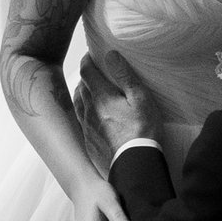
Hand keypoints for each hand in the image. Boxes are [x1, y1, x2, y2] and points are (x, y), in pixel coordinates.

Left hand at [75, 50, 160, 167]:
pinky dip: (84, 110)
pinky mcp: (89, 140)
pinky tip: (91, 113)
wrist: (134, 165)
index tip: (92, 55)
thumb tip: (111, 55)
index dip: (88, 60)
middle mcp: (89, 109)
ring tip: (92, 90)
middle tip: (96, 71)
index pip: (86, 71)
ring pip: (79, 102)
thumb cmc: (142, 130)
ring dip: (83, 92)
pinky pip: (81, 119)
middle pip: (81, 85)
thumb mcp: (140, 99)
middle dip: (87, 76)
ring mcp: (87, 126)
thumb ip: (124, 76)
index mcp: (101, 96)